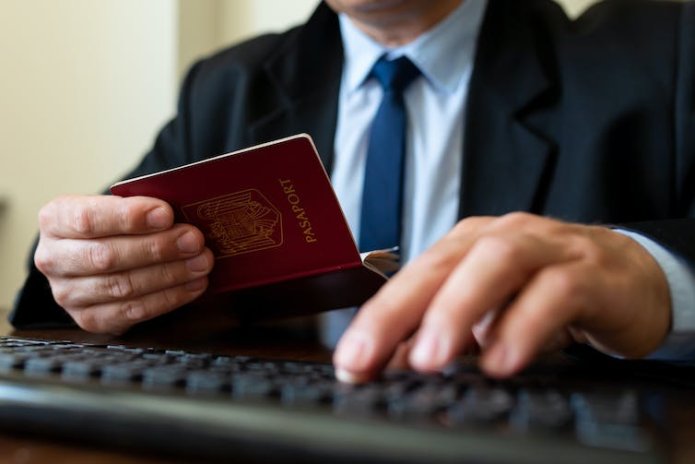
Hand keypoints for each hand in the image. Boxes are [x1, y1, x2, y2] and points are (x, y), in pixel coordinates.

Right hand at [34, 195, 213, 333]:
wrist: (93, 255)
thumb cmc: (114, 225)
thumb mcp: (118, 206)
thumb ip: (142, 207)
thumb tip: (186, 211)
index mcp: (55, 219)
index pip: (88, 219)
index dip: (129, 218)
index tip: (167, 213)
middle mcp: (53, 258)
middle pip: (107, 257)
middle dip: (157, 248)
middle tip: (195, 240)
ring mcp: (67, 294)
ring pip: (122, 286)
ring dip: (169, 274)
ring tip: (201, 262)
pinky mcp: (89, 319)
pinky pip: (132, 312)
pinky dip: (169, 298)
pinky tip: (194, 284)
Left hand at [333, 213, 670, 381]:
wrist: (629, 277)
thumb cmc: (548, 292)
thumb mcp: (488, 315)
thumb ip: (444, 333)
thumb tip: (390, 362)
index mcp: (467, 247)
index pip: (412, 277)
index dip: (377, 317)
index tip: (350, 361)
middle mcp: (500, 237)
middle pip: (442, 264)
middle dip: (398, 311)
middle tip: (367, 357)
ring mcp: (546, 248)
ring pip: (496, 263)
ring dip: (457, 310)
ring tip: (429, 358)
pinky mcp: (590, 272)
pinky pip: (556, 291)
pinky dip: (525, 324)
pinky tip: (503, 359)